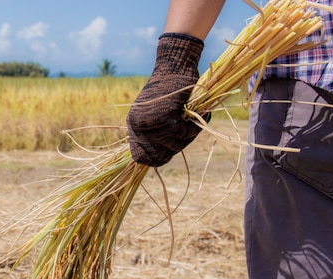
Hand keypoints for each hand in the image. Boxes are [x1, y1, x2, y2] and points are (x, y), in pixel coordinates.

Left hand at [127, 33, 205, 166]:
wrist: (174, 66)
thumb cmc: (169, 89)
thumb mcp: (156, 113)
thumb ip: (155, 133)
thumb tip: (159, 159)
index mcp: (134, 125)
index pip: (141, 156)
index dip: (156, 158)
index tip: (169, 153)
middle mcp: (139, 125)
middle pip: (160, 154)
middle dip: (175, 148)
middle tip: (186, 134)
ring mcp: (152, 122)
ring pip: (174, 145)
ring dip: (188, 136)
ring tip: (193, 122)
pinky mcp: (167, 116)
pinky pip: (184, 133)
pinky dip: (194, 127)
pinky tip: (199, 114)